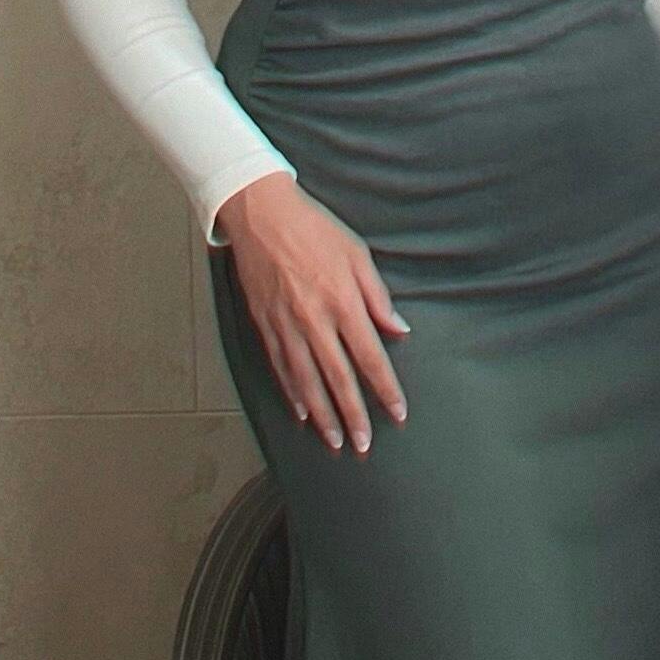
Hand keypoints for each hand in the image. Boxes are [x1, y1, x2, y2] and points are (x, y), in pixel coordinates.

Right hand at [216, 173, 409, 454]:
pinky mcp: (265, 325)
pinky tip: (302, 413)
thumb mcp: (357, 254)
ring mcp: (286, 326)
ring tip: (334, 440)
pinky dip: (292, 393)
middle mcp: (315, 321)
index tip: (397, 413)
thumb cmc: (314, 229)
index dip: (385, 389)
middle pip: (338, 379)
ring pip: (307, 381)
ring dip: (322, 416)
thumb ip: (378, 297)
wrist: (261, 214)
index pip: (370, 358)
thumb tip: (398, 330)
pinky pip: (280, 367)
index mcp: (343, 303)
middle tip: (362, 445)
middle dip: (353, 416)